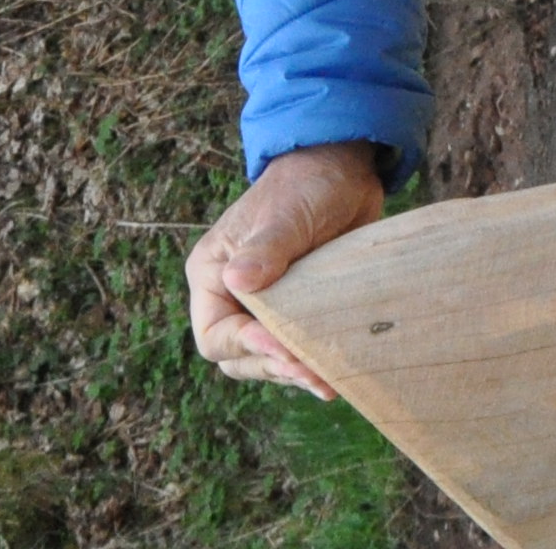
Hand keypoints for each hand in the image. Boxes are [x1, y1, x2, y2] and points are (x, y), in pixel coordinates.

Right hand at [185, 140, 387, 394]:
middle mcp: (231, 298)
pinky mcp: (298, 312)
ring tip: (327, 383)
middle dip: (273, 368)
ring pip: (269, 361)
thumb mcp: (285, 215)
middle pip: (239, 358)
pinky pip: (297, 351)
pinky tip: (337, 374)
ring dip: (295, 374)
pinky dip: (312, 364)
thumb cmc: (305, 185)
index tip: (282, 347)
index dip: (245, 347)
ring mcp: (266, 308)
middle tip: (311, 373)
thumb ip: (264, 250)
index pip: (215, 333)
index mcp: (213, 274)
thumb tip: (235, 282)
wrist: (342, 172)